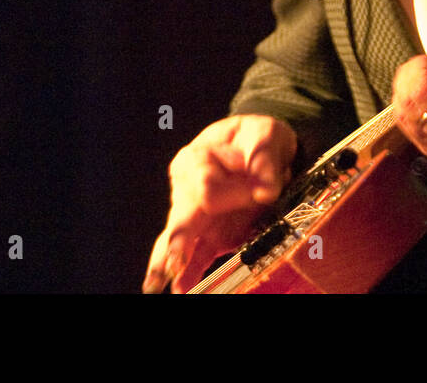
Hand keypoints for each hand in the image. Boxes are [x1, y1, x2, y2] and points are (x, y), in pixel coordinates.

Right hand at [143, 114, 296, 293]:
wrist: (263, 148)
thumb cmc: (258, 136)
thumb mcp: (265, 135)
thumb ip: (264, 159)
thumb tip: (268, 190)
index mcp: (196, 160)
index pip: (207, 189)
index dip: (237, 196)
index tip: (267, 191)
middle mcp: (188, 188)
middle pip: (182, 217)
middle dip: (180, 240)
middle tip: (176, 261)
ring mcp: (197, 214)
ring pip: (178, 241)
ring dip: (171, 263)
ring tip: (158, 285)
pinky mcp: (210, 233)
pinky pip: (197, 255)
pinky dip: (188, 274)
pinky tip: (181, 289)